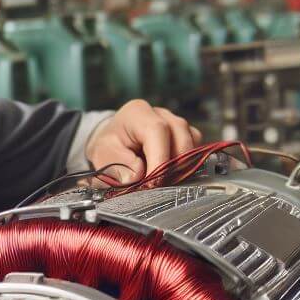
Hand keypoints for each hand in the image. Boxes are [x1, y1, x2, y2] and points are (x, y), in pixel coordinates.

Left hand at [85, 99, 201, 183]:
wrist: (113, 147)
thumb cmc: (108, 150)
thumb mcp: (103, 157)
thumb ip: (117, 166)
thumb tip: (138, 174)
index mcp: (137, 113)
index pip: (157, 130)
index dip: (159, 158)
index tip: (153, 183)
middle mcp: (160, 114)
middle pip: (180, 134)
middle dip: (172, 165)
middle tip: (158, 186)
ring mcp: (176, 123)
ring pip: (192, 142)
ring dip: (181, 166)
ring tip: (163, 181)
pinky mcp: (186, 135)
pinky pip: (196, 149)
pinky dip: (186, 164)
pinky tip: (171, 175)